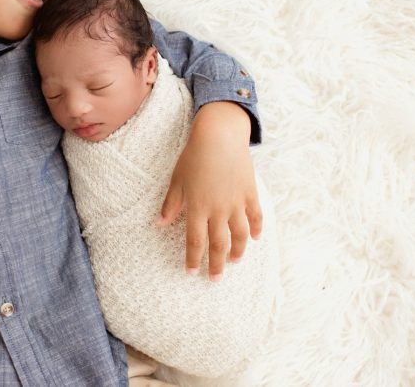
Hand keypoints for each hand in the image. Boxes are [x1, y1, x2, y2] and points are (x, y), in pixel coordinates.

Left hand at [156, 101, 261, 280]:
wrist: (220, 136)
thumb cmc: (194, 156)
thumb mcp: (177, 180)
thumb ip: (171, 204)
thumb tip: (159, 225)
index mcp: (197, 207)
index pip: (194, 241)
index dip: (193, 258)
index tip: (191, 272)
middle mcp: (218, 209)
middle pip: (218, 244)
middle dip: (216, 264)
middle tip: (215, 279)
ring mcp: (236, 202)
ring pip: (239, 235)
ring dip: (237, 250)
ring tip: (234, 261)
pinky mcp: (250, 193)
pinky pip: (255, 216)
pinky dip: (256, 229)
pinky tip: (255, 238)